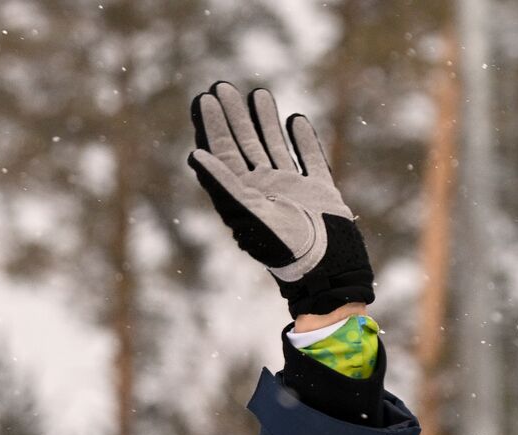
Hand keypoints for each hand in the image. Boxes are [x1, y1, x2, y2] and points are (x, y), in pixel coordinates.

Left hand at [187, 81, 373, 318]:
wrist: (323, 264)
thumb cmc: (281, 244)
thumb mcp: (247, 212)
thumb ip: (223, 183)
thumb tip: (194, 155)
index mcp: (242, 194)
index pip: (222, 153)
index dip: (213, 126)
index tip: (206, 98)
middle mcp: (262, 189)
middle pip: (244, 144)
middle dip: (233, 116)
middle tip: (223, 86)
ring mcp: (290, 188)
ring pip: (273, 146)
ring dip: (265, 121)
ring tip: (258, 94)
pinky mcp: (317, 189)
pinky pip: (309, 159)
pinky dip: (302, 140)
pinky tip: (295, 120)